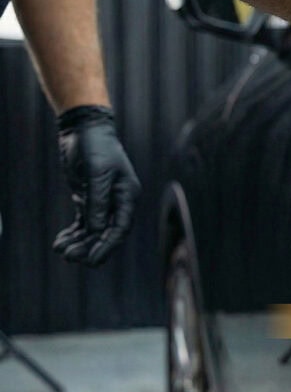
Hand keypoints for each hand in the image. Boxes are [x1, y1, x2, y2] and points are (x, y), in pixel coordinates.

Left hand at [54, 105, 140, 266]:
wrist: (84, 129)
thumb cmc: (95, 147)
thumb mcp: (96, 174)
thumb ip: (97, 203)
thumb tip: (97, 230)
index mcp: (127, 195)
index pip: (121, 227)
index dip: (107, 246)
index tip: (92, 261)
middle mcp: (118, 201)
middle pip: (107, 233)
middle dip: (89, 246)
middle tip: (70, 257)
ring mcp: (103, 201)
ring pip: (93, 230)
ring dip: (79, 242)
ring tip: (61, 250)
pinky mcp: (89, 199)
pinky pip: (83, 223)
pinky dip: (73, 233)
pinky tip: (61, 241)